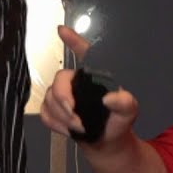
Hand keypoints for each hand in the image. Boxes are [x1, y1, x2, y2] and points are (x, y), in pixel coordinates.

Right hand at [40, 27, 138, 148]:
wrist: (105, 142)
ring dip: (63, 117)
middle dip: (64, 99)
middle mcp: (76, 81)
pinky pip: (44, 112)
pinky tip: (69, 129)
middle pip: (60, 78)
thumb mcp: (129, 112)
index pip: (84, 53)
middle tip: (76, 117)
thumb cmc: (117, 121)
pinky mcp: (52, 109)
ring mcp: (61, 94)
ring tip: (80, 127)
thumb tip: (110, 98)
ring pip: (50, 98)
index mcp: (95, 75)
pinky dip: (56, 124)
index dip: (73, 40)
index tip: (62, 30)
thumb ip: (125, 103)